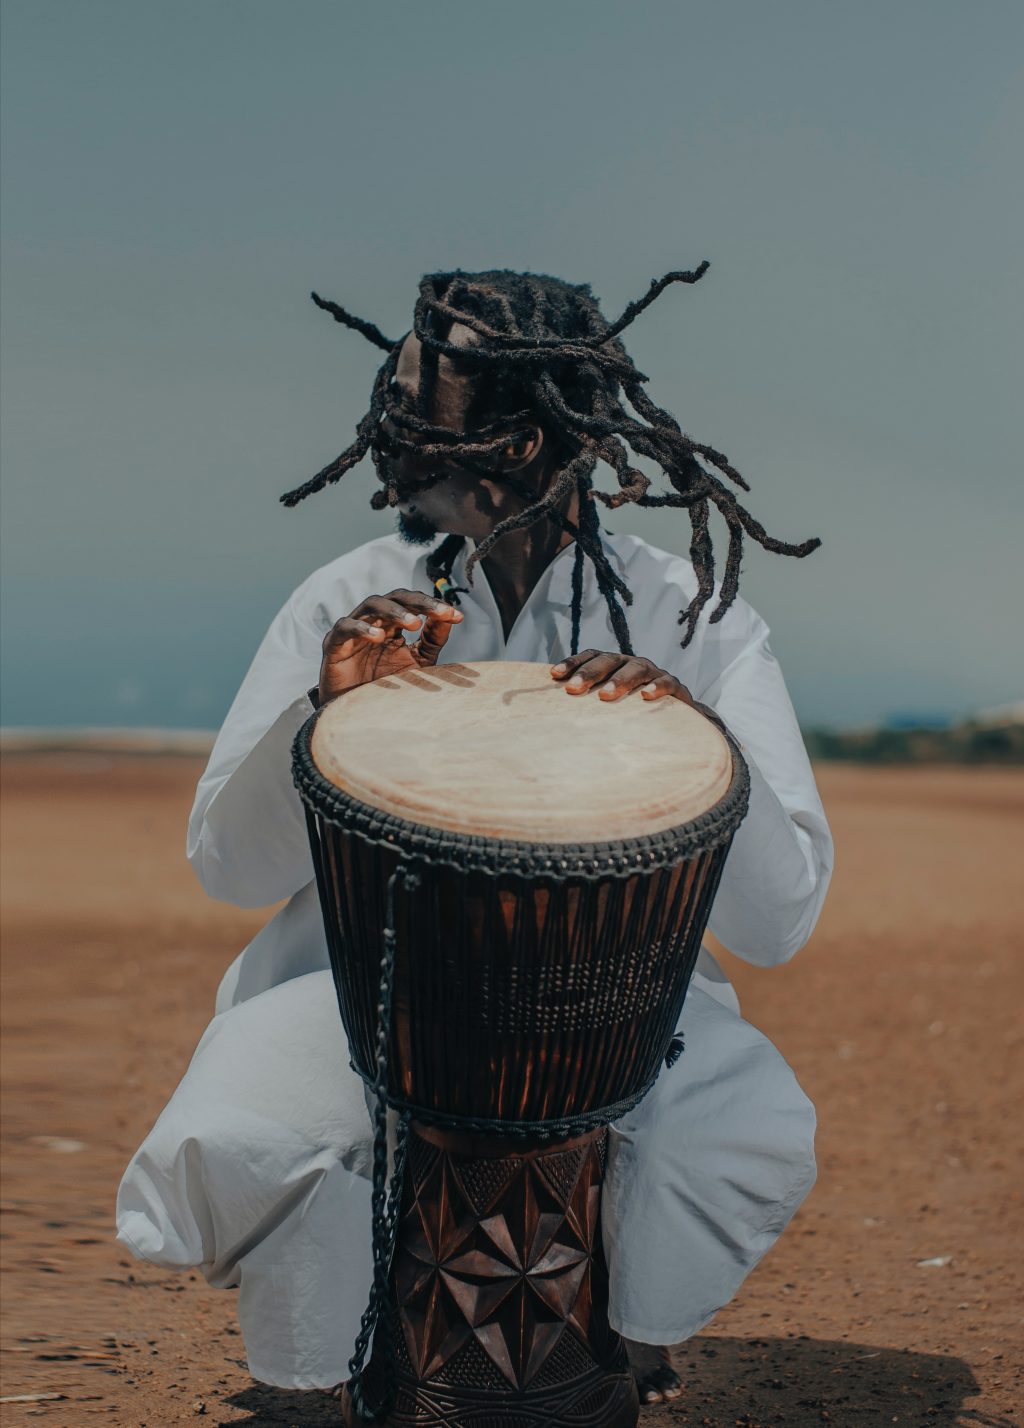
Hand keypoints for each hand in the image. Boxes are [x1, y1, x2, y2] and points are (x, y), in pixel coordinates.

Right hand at [319, 589, 462, 704]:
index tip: (457, 616)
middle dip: (419, 602)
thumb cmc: (386, 686)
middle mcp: (374, 621)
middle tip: (441, 612)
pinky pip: (345, 627)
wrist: (355, 715)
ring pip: (371, 605)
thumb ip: (433, 640)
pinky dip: (361, 628)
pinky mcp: (334, 643)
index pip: (414, 603)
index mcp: (394, 624)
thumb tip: (454, 617)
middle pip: (395, 597)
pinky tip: (378, 637)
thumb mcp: (417, 662)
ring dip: (394, 611)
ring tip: (413, 623)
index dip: (434, 606)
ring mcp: (353, 629)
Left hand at [550, 648, 724, 727]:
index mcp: (614, 665)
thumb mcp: (610, 706)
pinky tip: (646, 696)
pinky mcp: (675, 687)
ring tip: (605, 695)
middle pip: (609, 660)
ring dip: (620, 680)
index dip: (573, 663)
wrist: (677, 719)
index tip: (554, 675)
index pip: (592, 656)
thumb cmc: (633, 712)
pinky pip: (668, 682)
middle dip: (590, 673)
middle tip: (573, 689)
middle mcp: (631, 664)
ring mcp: (654, 673)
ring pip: (637, 668)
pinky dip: (658, 687)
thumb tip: (548, 715)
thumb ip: (587, 705)